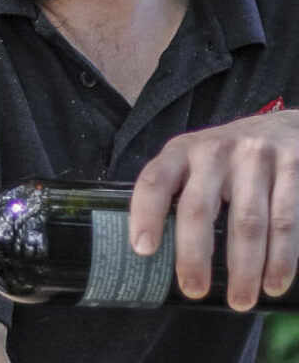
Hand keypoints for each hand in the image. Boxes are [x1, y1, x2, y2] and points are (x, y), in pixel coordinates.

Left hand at [128, 109, 298, 310]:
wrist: (287, 127)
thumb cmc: (230, 156)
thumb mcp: (198, 161)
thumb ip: (181, 192)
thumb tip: (158, 251)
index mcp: (182, 150)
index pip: (155, 180)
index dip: (145, 214)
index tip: (143, 250)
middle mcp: (214, 150)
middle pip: (198, 208)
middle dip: (194, 255)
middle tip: (193, 290)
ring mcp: (254, 157)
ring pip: (246, 222)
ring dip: (243, 268)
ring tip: (240, 300)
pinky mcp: (291, 167)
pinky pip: (285, 221)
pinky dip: (281, 259)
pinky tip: (274, 283)